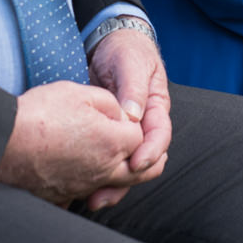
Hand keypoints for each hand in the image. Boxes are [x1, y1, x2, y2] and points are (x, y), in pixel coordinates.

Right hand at [0, 80, 144, 205]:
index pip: (141, 138)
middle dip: (149, 161)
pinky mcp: (64, 197)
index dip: (134, 126)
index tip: (122, 119)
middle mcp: (103, 170)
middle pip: (140, 172)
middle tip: (152, 155)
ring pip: (114, 187)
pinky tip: (82, 175)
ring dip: (121, 175)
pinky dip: (90, 188)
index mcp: (112, 142)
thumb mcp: (78, 92)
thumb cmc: (39, 114)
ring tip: (118, 162)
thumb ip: (109, 103)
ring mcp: (84, 187)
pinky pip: (85, 196)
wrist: (2, 142)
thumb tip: (121, 115)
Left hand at [86, 29, 170, 208]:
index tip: (136, 163)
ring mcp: (125, 131)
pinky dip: (97, 172)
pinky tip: (82, 186)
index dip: (150, 151)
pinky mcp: (107, 134)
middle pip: (143, 159)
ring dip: (111, 183)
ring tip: (93, 199)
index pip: (159, 135)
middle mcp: (143, 123)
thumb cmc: (125, 50)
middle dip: (128, 178)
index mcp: (156, 107)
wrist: (108, 42)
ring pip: (124, 164)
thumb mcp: (130, 63)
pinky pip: (106, 158)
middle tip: (106, 192)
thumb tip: (134, 116)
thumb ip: (133, 89)